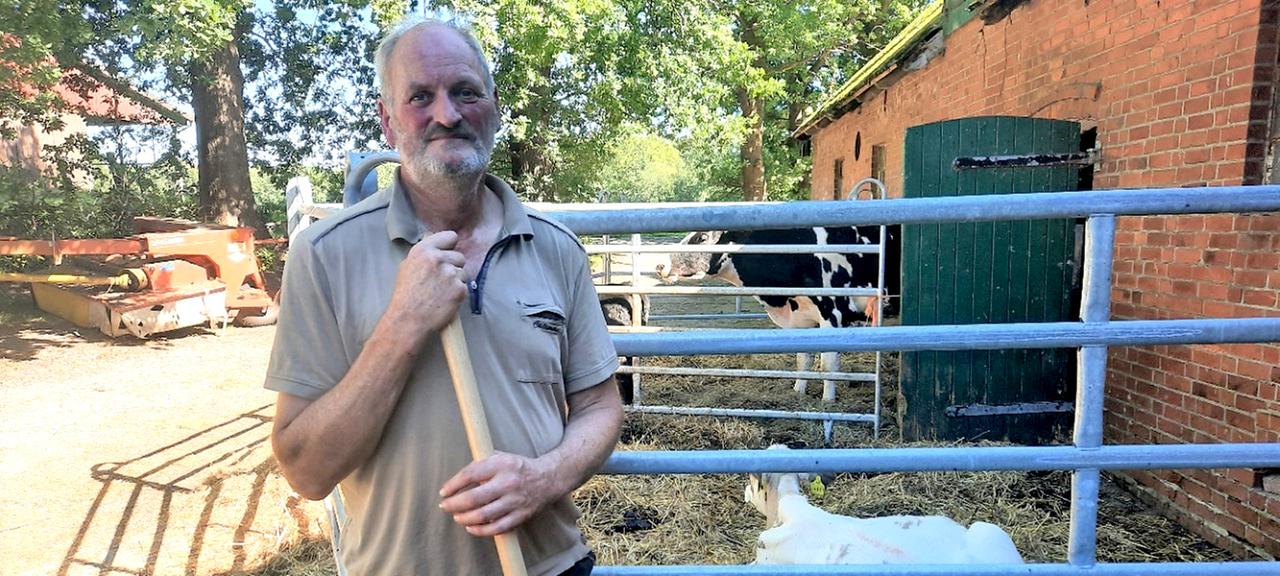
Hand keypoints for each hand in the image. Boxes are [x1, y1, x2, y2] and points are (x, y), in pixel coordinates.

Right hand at [386, 231, 467, 336]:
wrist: (408, 320)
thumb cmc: (406, 296)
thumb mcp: (408, 267)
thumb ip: (425, 255)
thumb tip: (439, 248)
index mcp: (423, 250)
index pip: (451, 236)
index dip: (450, 247)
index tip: (447, 255)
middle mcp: (438, 258)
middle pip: (459, 256)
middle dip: (453, 267)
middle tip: (441, 281)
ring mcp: (450, 273)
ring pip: (463, 272)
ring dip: (456, 281)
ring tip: (441, 293)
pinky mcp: (460, 289)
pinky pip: (465, 287)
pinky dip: (458, 294)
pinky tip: (445, 301)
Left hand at [437, 451, 563, 536]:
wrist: (548, 478)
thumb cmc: (517, 468)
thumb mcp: (500, 457)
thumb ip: (480, 466)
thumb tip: (456, 482)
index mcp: (501, 464)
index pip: (470, 474)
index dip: (453, 485)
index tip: (444, 492)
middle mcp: (508, 482)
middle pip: (473, 498)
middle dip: (454, 504)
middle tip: (445, 506)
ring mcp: (515, 501)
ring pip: (483, 515)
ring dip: (464, 518)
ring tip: (457, 517)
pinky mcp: (521, 515)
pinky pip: (497, 528)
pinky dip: (480, 530)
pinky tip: (471, 527)